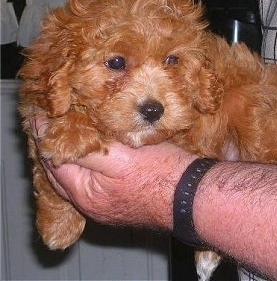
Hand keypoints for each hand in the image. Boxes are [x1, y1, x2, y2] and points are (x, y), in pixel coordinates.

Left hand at [32, 116, 196, 229]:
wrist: (193, 193)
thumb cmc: (160, 174)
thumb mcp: (119, 158)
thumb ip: (84, 152)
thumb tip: (54, 140)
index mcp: (86, 194)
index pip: (55, 163)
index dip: (46, 138)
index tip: (41, 116)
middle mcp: (92, 203)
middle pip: (64, 171)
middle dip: (56, 147)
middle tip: (51, 122)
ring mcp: (107, 201)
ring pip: (80, 174)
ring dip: (73, 153)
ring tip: (68, 132)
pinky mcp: (122, 195)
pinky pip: (96, 177)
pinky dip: (90, 160)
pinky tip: (94, 147)